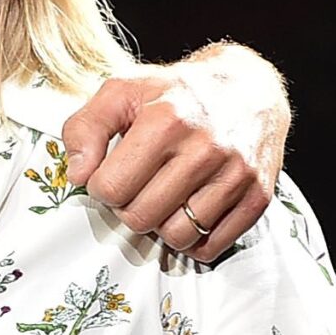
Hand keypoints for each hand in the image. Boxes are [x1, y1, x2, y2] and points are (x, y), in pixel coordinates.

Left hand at [60, 48, 289, 254]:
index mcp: (165, 121)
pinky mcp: (257, 196)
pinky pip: (211, 247)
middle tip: (138, 187)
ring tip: (164, 198)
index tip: (112, 173)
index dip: (102, 186)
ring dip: (161, 224)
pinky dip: (194, 239)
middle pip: (141, 217)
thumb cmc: (175, 93)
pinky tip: (189, 212)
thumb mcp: (121, 92)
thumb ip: (85, 129)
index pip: (111, 188)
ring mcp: (235, 175)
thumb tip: (78, 176)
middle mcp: (205, 149)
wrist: (248, 87)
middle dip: (129, 207)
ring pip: (177, 237)